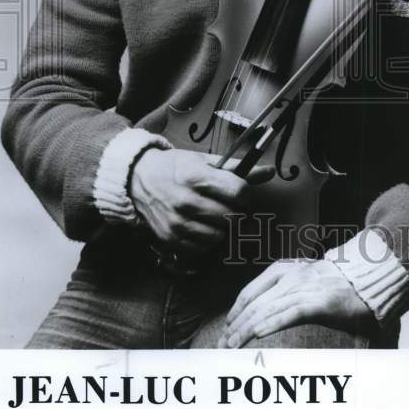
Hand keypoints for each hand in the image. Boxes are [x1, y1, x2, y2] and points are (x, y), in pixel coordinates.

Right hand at [129, 148, 272, 253]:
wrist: (138, 179)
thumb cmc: (176, 167)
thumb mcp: (205, 160)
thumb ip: (237, 169)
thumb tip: (269, 172)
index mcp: (196, 177)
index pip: (238, 192)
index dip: (245, 194)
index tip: (241, 193)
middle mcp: (186, 201)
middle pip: (232, 217)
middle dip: (237, 213)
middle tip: (231, 206)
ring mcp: (177, 223)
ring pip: (220, 236)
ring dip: (224, 228)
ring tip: (216, 216)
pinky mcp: (170, 239)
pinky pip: (203, 248)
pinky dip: (208, 240)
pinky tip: (202, 226)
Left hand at [218, 259, 373, 347]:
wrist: (371, 279)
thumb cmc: (340, 286)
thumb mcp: (308, 282)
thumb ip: (288, 295)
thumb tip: (266, 316)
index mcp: (287, 269)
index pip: (252, 291)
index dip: (236, 311)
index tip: (227, 329)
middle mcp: (293, 276)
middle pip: (255, 303)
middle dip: (236, 326)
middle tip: (223, 346)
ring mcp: (306, 287)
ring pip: (267, 309)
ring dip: (246, 330)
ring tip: (232, 347)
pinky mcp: (320, 301)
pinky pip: (290, 313)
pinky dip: (272, 323)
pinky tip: (258, 334)